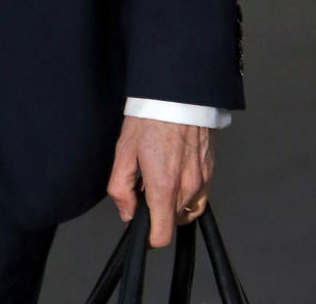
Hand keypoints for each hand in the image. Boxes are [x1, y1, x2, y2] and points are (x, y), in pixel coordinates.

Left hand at [107, 117, 214, 246]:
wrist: (178, 93)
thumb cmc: (150, 118)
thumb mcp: (124, 151)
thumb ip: (121, 188)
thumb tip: (126, 213)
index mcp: (164, 186)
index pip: (162, 234)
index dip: (148, 237)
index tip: (141, 227)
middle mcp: (188, 187)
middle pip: (173, 221)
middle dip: (157, 212)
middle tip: (145, 186)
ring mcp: (203, 180)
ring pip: (187, 209)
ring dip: (173, 202)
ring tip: (160, 176)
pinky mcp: (210, 170)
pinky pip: (199, 195)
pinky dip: (186, 191)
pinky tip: (174, 170)